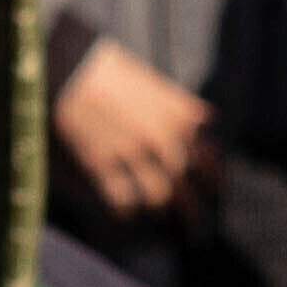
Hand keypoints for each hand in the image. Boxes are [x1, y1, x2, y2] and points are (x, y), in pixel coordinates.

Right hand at [50, 38, 214, 221]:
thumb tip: (205, 118)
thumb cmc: (111, 69)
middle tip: (192, 217)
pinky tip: (126, 213)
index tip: (215, 189)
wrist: (71, 68)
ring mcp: (131, 151)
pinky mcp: (102, 161)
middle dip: (189, 206)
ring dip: (161, 208)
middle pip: (183, 181)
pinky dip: (126, 210)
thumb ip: (179, 104)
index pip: (206, 156)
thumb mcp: (154, 81)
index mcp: (177, 115)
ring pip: (158, 194)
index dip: (213, 177)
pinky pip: (121, 198)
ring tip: (160, 215)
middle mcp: (160, 136)